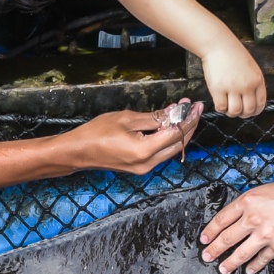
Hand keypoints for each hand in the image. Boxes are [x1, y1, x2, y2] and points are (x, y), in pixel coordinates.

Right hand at [65, 103, 202, 174]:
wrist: (79, 151)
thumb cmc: (97, 132)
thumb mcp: (127, 118)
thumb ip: (153, 117)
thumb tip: (174, 112)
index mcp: (145, 151)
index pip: (176, 134)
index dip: (188, 119)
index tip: (195, 105)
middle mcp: (148, 163)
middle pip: (178, 145)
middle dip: (189, 126)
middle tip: (194, 108)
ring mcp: (144, 168)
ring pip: (171, 149)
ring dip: (179, 132)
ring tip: (184, 113)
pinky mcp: (140, 167)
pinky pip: (161, 152)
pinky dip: (167, 139)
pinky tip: (169, 125)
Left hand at [200, 176, 273, 273]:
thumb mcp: (265, 189)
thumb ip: (251, 202)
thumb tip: (241, 214)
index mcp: (247, 202)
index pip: (221, 219)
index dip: (210, 230)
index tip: (204, 238)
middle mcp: (252, 219)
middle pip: (226, 238)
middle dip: (214, 249)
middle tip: (206, 256)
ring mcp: (264, 235)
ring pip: (240, 253)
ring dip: (229, 263)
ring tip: (223, 269)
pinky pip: (261, 259)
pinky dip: (254, 266)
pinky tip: (249, 270)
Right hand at [201, 40, 266, 117]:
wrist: (218, 45)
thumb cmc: (233, 55)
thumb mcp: (251, 68)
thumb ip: (253, 83)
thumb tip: (250, 101)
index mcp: (257, 80)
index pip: (261, 103)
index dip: (255, 111)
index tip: (250, 112)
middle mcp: (247, 85)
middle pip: (248, 110)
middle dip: (243, 114)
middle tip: (237, 111)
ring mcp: (232, 87)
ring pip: (235, 111)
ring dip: (231, 113)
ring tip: (228, 107)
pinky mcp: (218, 89)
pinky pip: (221, 107)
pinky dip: (220, 108)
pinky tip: (219, 101)